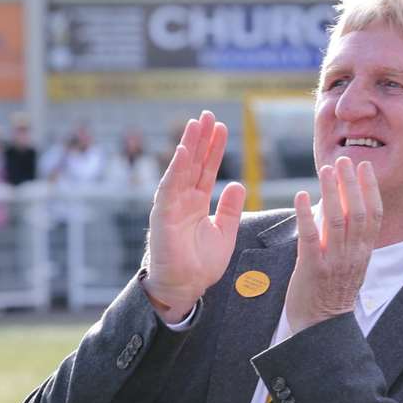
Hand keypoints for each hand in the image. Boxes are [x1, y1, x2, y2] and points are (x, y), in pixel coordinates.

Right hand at [143, 111, 245, 321]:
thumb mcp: (224, 231)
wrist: (185, 287)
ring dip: (188, 146)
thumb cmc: (201, 263)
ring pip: (181, 169)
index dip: (214, 149)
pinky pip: (169, 187)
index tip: (221, 127)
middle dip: (200, 139)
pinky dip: (176, 168)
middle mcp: (183, 199)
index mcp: (197, 202)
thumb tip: (238, 184)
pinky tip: (182, 150)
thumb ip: (230, 208)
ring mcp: (172, 205)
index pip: (206, 169)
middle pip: (193, 163)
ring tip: (195, 123)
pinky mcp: (163, 215)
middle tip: (207, 115)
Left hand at [285, 156, 381, 333]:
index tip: (365, 167)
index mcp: (363, 253)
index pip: (374, 215)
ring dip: (330, 193)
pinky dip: (305, 215)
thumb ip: (349, 239)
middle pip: (356, 213)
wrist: (321, 327)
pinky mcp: (312, 269)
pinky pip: (310, 238)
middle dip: (351, 184)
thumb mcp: (349, 265)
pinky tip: (300, 196)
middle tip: (344, 160)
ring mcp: (334, 262)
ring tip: (326, 170)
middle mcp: (352, 255)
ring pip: (335, 221)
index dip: (370, 189)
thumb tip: (343, 207)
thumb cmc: (332, 293)